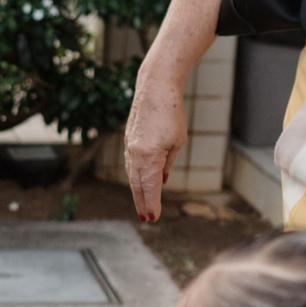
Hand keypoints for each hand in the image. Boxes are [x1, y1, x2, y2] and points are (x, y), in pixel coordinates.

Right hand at [123, 67, 189, 222]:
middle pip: (137, 185)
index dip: (152, 203)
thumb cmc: (171, 113)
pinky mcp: (128, 140)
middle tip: (146, 218)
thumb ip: (168, 162)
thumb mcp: (177, 141)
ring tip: (142, 205)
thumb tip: (162, 178)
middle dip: (142, 202)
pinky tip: (140, 182)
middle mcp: (135, 154)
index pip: (150, 187)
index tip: (153, 217)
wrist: (155, 88)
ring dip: (137, 192)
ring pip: (132, 175)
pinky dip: (135, 176)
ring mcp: (129, 147)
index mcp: (149, 156)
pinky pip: (130, 164)